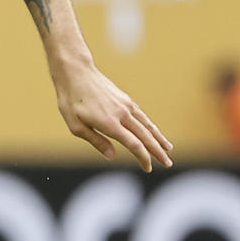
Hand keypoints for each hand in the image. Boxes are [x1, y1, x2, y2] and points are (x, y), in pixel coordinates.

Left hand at [52, 60, 173, 171]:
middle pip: (145, 136)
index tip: (148, 168)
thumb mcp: (76, 126)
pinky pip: (142, 115)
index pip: (134, 144)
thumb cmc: (71, 100)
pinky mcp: (125, 99)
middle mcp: (122, 113)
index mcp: (110, 123)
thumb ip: (96, 141)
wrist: (76, 72)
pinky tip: (154, 131)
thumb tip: (112, 156)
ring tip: (168, 149)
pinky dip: (150, 125)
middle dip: (158, 152)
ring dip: (159, 138)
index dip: (143, 158)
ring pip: (147, 124)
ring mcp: (125, 105)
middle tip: (168, 164)